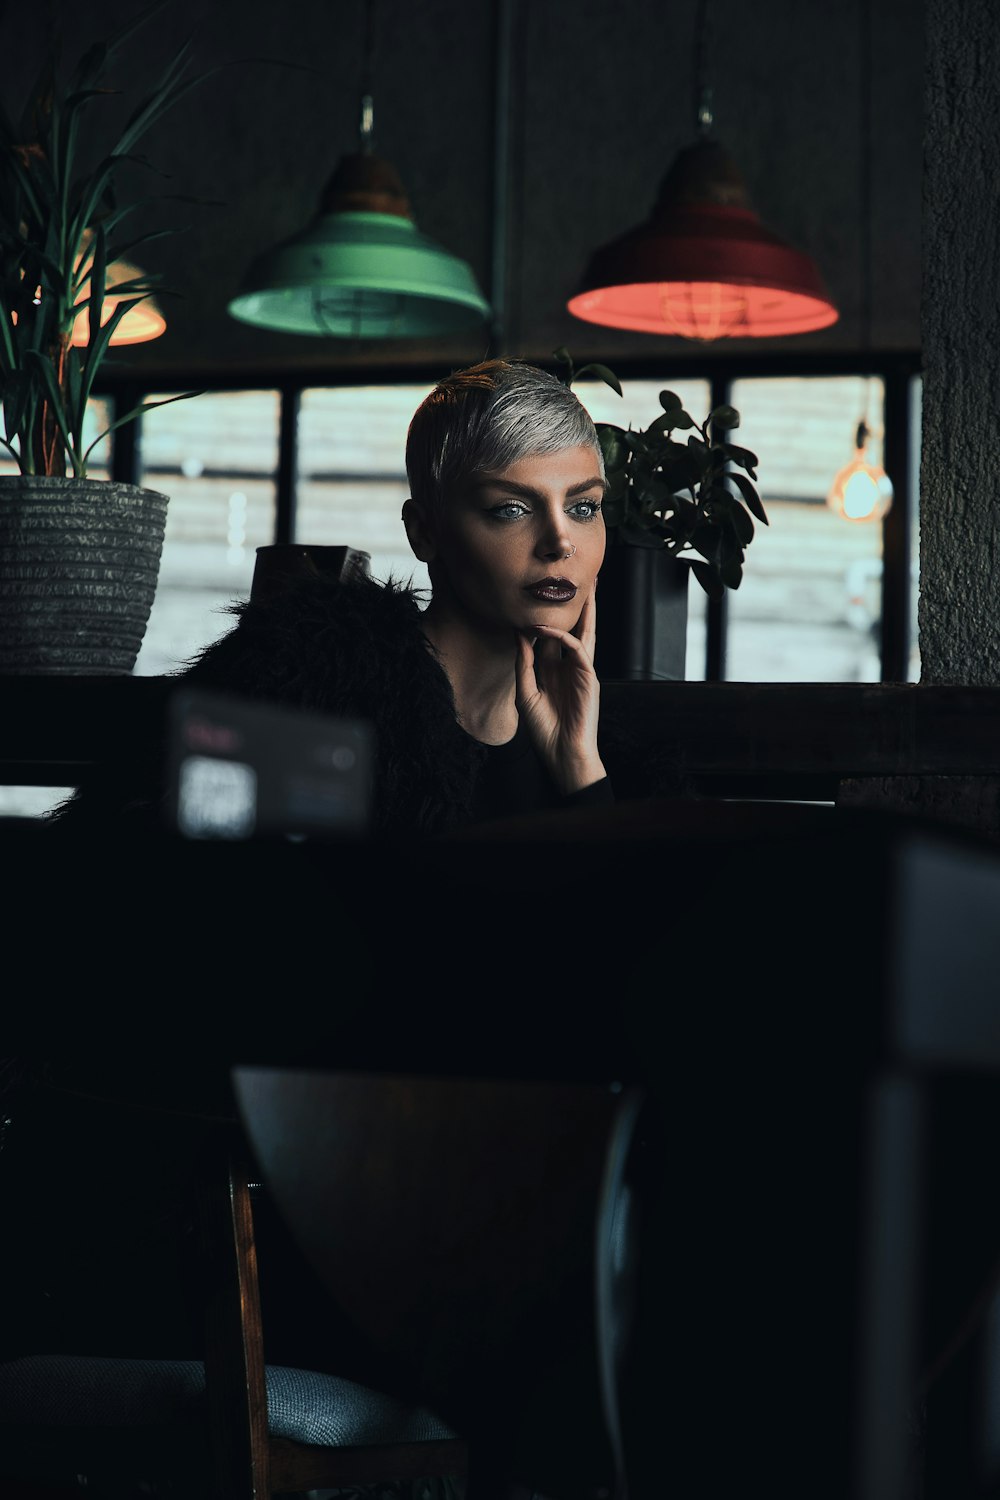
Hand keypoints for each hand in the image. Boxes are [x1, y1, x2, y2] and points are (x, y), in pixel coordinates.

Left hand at [514, 583, 606, 795]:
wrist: (562, 752)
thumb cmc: (544, 729)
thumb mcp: (525, 692)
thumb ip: (523, 664)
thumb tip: (518, 636)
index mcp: (553, 670)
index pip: (550, 638)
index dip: (541, 619)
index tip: (528, 601)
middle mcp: (568, 667)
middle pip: (574, 629)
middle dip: (577, 606)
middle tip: (576, 580)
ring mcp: (581, 671)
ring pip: (585, 632)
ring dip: (586, 610)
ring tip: (588, 587)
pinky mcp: (588, 677)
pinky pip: (578, 648)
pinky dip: (562, 636)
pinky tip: (546, 627)